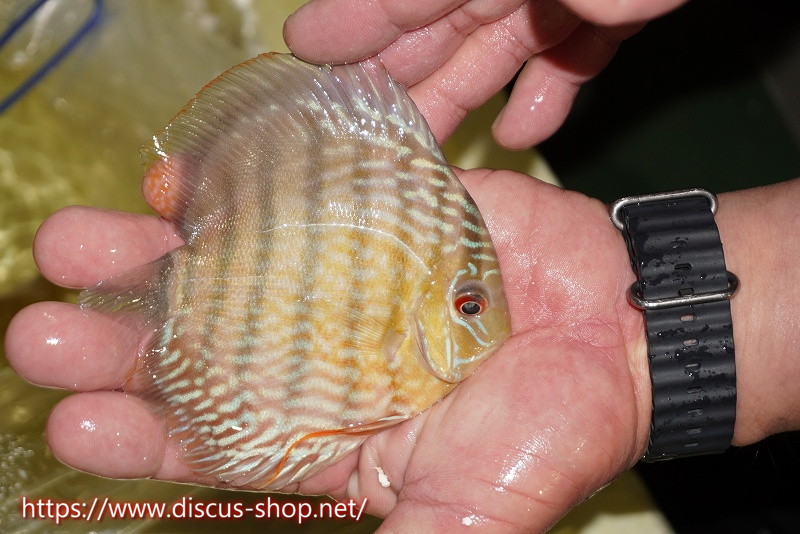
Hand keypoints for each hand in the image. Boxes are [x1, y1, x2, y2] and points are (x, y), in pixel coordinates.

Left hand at [7, 171, 652, 530]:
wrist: (621, 337)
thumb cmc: (550, 436)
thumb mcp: (469, 519)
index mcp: (326, 435)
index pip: (210, 443)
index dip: (138, 438)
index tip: (74, 419)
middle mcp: (317, 354)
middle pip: (199, 349)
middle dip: (117, 339)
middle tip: (38, 326)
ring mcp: (340, 280)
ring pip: (225, 269)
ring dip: (151, 257)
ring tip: (78, 244)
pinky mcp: (372, 219)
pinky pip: (290, 199)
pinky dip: (235, 189)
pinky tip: (177, 184)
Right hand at [283, 0, 688, 147]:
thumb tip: (495, 16)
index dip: (354, 19)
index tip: (305, 57)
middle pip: (447, 14)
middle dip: (403, 68)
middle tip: (357, 127)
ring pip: (505, 39)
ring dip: (469, 93)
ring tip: (431, 148)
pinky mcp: (623, 2)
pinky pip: (576, 51)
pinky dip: (551, 91)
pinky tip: (526, 130)